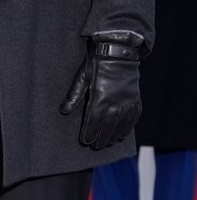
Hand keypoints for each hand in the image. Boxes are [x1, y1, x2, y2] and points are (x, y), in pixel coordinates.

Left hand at [60, 32, 144, 149]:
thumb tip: (63, 110)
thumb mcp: (81, 77)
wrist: (118, 52)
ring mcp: (127, 101)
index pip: (94, 121)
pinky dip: (128, 127)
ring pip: (121, 124)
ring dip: (114, 135)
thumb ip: (74, 96)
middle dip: (101, 138)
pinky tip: (123, 134)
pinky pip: (133, 117)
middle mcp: (115, 102)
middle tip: (96, 147)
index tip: (86, 142)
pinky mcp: (135, 99)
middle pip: (108, 126)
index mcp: (100, 97)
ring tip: (108, 143)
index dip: (90, 133)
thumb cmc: (96, 63)